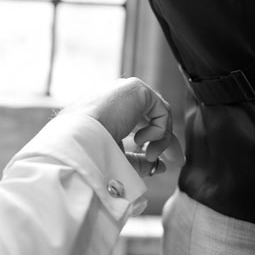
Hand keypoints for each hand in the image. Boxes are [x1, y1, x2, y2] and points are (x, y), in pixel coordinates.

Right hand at [59, 77, 184, 176]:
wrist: (78, 140)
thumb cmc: (89, 152)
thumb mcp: (117, 159)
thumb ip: (138, 161)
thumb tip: (160, 166)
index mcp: (106, 110)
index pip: (136, 121)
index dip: (152, 141)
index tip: (158, 161)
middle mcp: (116, 98)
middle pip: (152, 116)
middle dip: (166, 140)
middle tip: (176, 161)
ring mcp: (125, 90)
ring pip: (158, 114)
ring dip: (160, 140)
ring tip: (150, 156)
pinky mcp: (136, 88)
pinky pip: (160, 111)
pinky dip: (159, 131)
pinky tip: (143, 142)